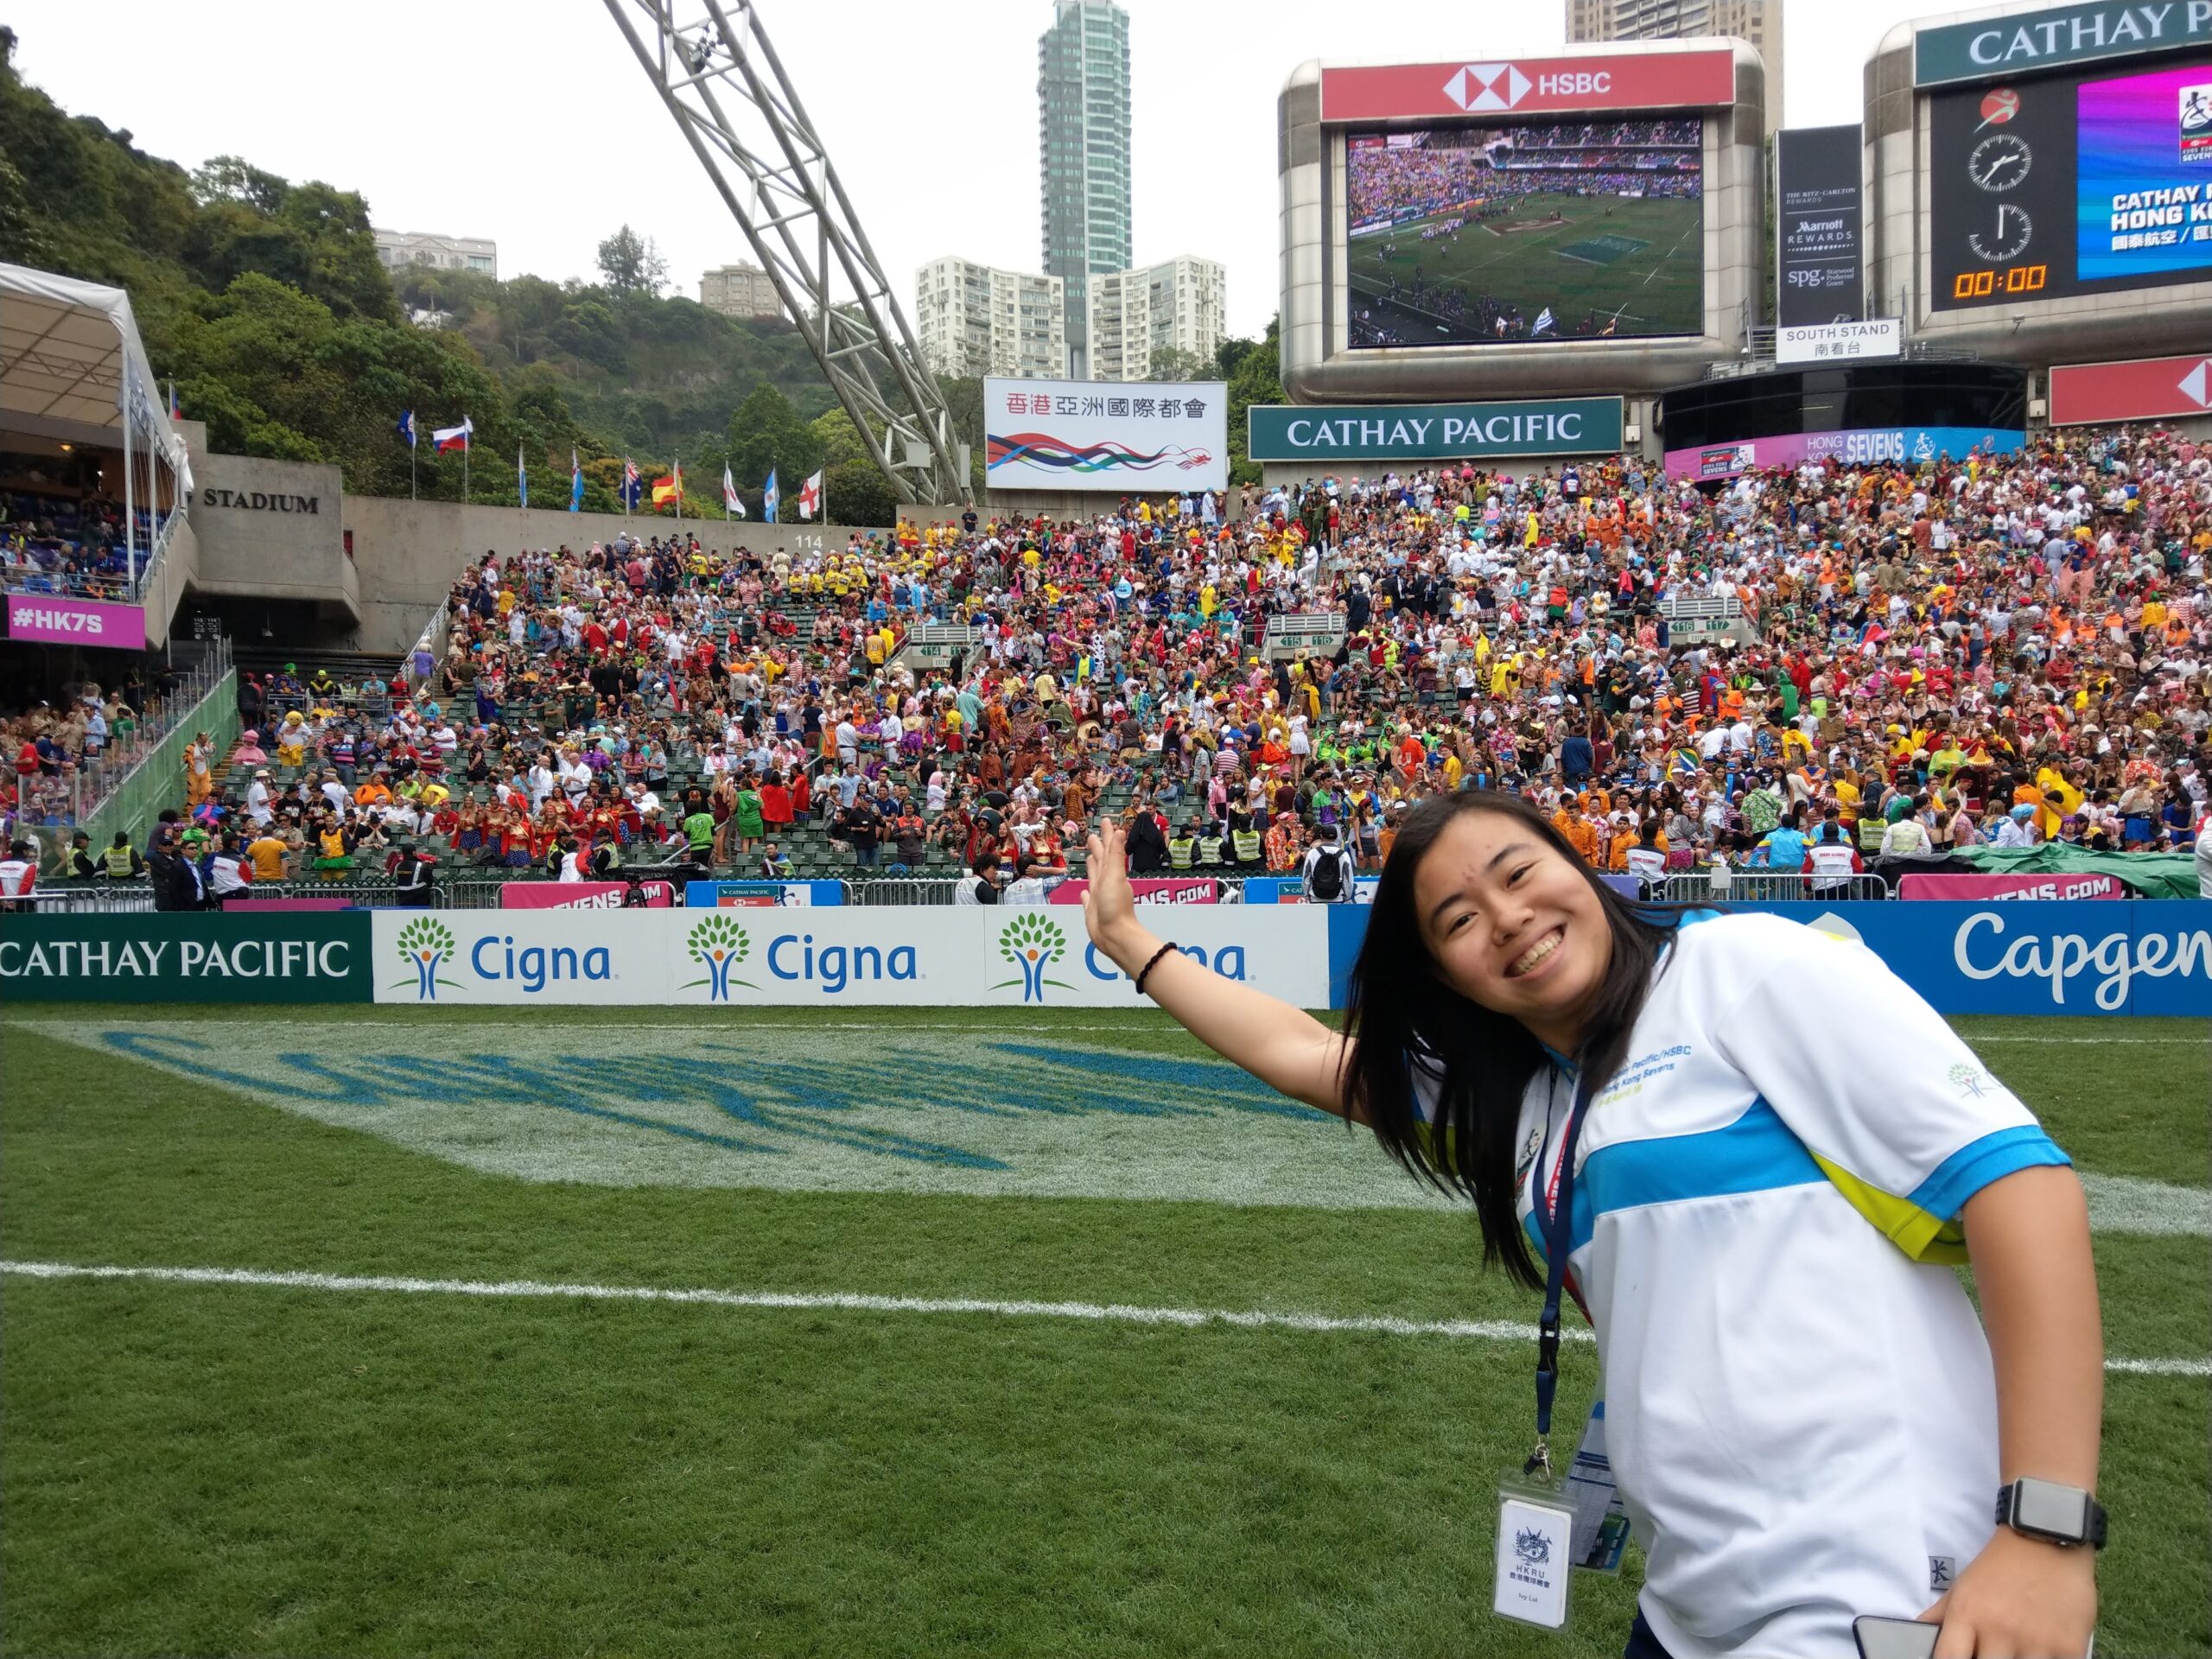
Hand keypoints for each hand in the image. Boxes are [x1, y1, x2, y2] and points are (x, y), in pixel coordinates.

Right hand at [1081, 818, 1152, 970]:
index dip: (1107, 835)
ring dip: (1092, 866)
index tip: (1106, 821)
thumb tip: (1119, 831)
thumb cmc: (1116, 906)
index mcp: (1112, 873)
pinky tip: (1084, 891)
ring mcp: (1100, 896)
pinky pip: (1087, 898)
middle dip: (1098, 847)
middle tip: (1092, 834)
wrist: (1114, 935)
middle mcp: (1106, 882)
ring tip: (1089, 856)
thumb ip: (1116, 854)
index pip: (1109, 849)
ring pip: (1094, 876)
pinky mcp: (1092, 909)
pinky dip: (1086, 892)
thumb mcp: (1115, 876)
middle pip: (1101, 860)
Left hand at [1922, 1528, 2096, 1658]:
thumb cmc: (1998, 1566)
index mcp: (1967, 1615)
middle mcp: (1999, 1630)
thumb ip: (1940, 1616)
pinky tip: (2043, 1652)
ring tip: (2016, 1651)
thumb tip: (1917, 1636)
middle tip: (1992, 1654)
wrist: (2045, 1540)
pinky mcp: (2069, 1648)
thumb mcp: (1961, 1586)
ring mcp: (2036, 1642)